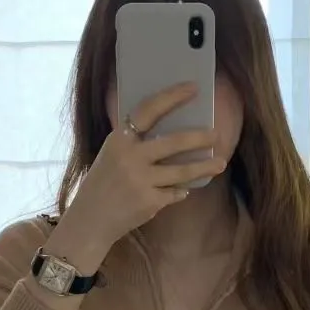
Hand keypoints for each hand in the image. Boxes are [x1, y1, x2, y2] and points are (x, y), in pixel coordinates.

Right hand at [49, 84, 224, 272]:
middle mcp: (130, 157)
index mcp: (119, 140)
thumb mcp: (112, 155)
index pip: (149, 110)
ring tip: (220, 164)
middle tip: (216, 135)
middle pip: (173, 142)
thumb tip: (173, 132)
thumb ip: (135, 143)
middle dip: (199, 138)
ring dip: (204, 167)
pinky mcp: (149, 202)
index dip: (172, 97)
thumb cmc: (103, 184)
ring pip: (182, 171)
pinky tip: (182, 190)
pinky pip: (175, 193)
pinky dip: (180, 191)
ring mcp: (140, 181)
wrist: (89, 220)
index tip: (193, 88)